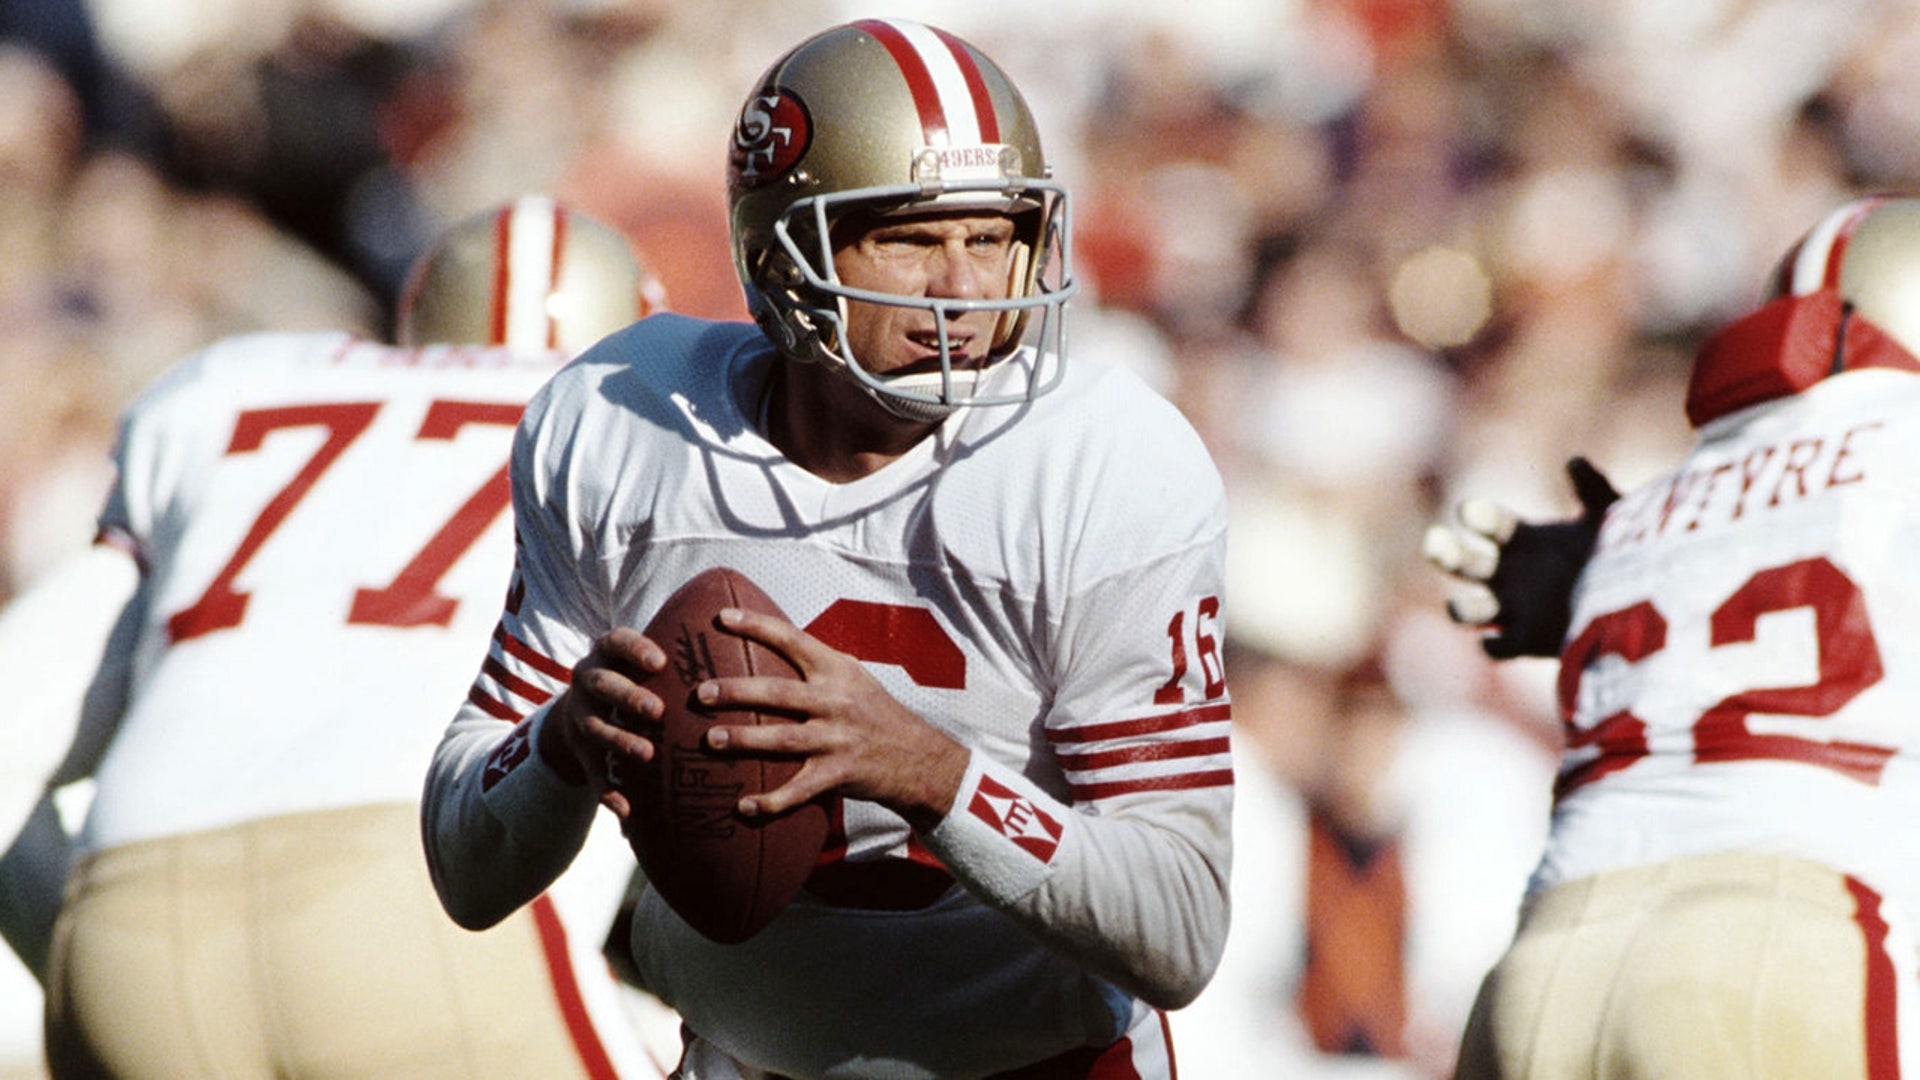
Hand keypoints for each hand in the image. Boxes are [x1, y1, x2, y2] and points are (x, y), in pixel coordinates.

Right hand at [538, 627, 668, 816]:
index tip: (660, 661)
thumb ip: (681, 654)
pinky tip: (628, 810)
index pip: (616, 641)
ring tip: (646, 754)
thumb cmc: (638, 678)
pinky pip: (591, 772)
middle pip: (602, 684)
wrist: (584, 709)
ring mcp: (579, 715)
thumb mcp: (647, 661)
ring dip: (619, 740)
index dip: (635, 649)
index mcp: (607, 652)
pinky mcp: (578, 751)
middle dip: (628, 696)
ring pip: (594, 727)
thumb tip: (745, 639)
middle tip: (657, 711)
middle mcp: (588, 680)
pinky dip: (608, 791)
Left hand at [697, 606, 969, 830]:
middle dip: (738, 691)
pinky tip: (743, 806)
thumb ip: (816, 662)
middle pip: (780, 693)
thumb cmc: (874, 711)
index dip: (758, 626)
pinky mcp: (839, 774)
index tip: (721, 618)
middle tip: (702, 693)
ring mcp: (837, 739)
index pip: (794, 640)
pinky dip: (771, 801)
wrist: (917, 756)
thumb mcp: (853, 676)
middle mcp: (836, 702)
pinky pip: (800, 789)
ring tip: (710, 741)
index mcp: (837, 671)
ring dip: (745, 741)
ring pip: (785, 739)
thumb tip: (769, 638)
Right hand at [1422, 456, 1619, 658]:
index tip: (1469, 511)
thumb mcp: (1610, 517)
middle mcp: (1507, 573)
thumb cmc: (1617, 555)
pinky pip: (1496, 647)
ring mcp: (1512, 608)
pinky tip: (1494, 641)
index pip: (1489, 524)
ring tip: (1458, 607)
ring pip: (1469, 609)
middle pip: (1461, 563)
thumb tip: (1573, 462)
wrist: (1639, 606)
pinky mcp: (1524, 641)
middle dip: (1444, 553)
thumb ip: (1592, 489)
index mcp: (1521, 540)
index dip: (1476, 517)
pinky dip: (1491, 645)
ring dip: (1459, 608)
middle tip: (1434, 542)